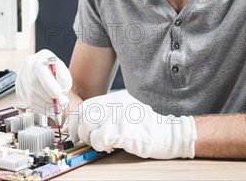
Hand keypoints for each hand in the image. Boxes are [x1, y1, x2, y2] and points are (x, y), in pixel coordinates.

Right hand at [15, 49, 71, 116]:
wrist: (47, 69)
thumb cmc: (57, 71)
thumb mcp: (65, 72)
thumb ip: (64, 80)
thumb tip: (60, 92)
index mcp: (41, 57)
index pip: (40, 68)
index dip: (49, 83)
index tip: (58, 94)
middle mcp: (28, 65)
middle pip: (33, 84)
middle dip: (48, 98)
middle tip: (60, 104)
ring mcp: (21, 76)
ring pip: (30, 96)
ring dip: (44, 105)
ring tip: (56, 107)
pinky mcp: (19, 87)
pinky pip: (27, 101)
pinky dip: (39, 107)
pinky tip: (47, 106)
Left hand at [68, 90, 196, 158]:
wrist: (170, 134)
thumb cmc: (149, 128)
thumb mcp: (127, 112)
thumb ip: (109, 113)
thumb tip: (86, 123)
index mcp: (116, 99)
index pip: (86, 105)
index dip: (76, 120)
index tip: (75, 132)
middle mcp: (115, 103)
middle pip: (83, 114)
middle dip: (79, 130)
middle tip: (83, 141)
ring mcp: (118, 116)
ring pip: (88, 126)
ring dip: (90, 139)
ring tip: (102, 143)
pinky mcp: (121, 130)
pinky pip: (98, 139)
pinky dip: (100, 146)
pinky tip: (111, 147)